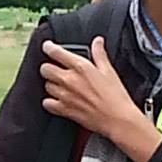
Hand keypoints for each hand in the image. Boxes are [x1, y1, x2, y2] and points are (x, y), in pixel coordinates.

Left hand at [40, 37, 161, 161]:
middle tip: (55, 69)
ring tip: (60, 85)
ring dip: (51, 84)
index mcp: (80, 67)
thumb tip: (97, 42)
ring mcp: (65, 95)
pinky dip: (49, 101)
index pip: (55, 52)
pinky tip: (57, 100)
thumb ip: (100, 54)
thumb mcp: (109, 71)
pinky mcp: (64, 110)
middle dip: (49, 67)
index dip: (48, 47)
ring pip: (46, 85)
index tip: (48, 47)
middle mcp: (69, 80)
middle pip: (45, 69)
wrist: (117, 119)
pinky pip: (47, 103)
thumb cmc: (115, 97)